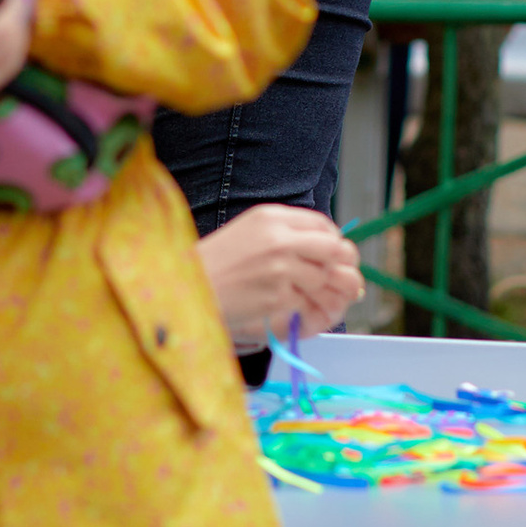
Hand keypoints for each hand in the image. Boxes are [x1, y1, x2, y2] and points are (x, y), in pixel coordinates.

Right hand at [200, 203, 363, 345]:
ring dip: (319, 290)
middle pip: (334, 249)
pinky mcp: (278, 297)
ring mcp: (280, 269)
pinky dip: (303, 309)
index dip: (333, 241)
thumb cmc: (215, 264)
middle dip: (342, 265)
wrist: (183, 290)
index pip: (323, 225)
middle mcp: (279, 239)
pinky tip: (287, 307)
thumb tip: (329, 246)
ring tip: (302, 294)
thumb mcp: (248, 233)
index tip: (331, 254)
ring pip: (323, 278)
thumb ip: (285, 234)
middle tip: (342, 279)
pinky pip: (307, 303)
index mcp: (271, 217)